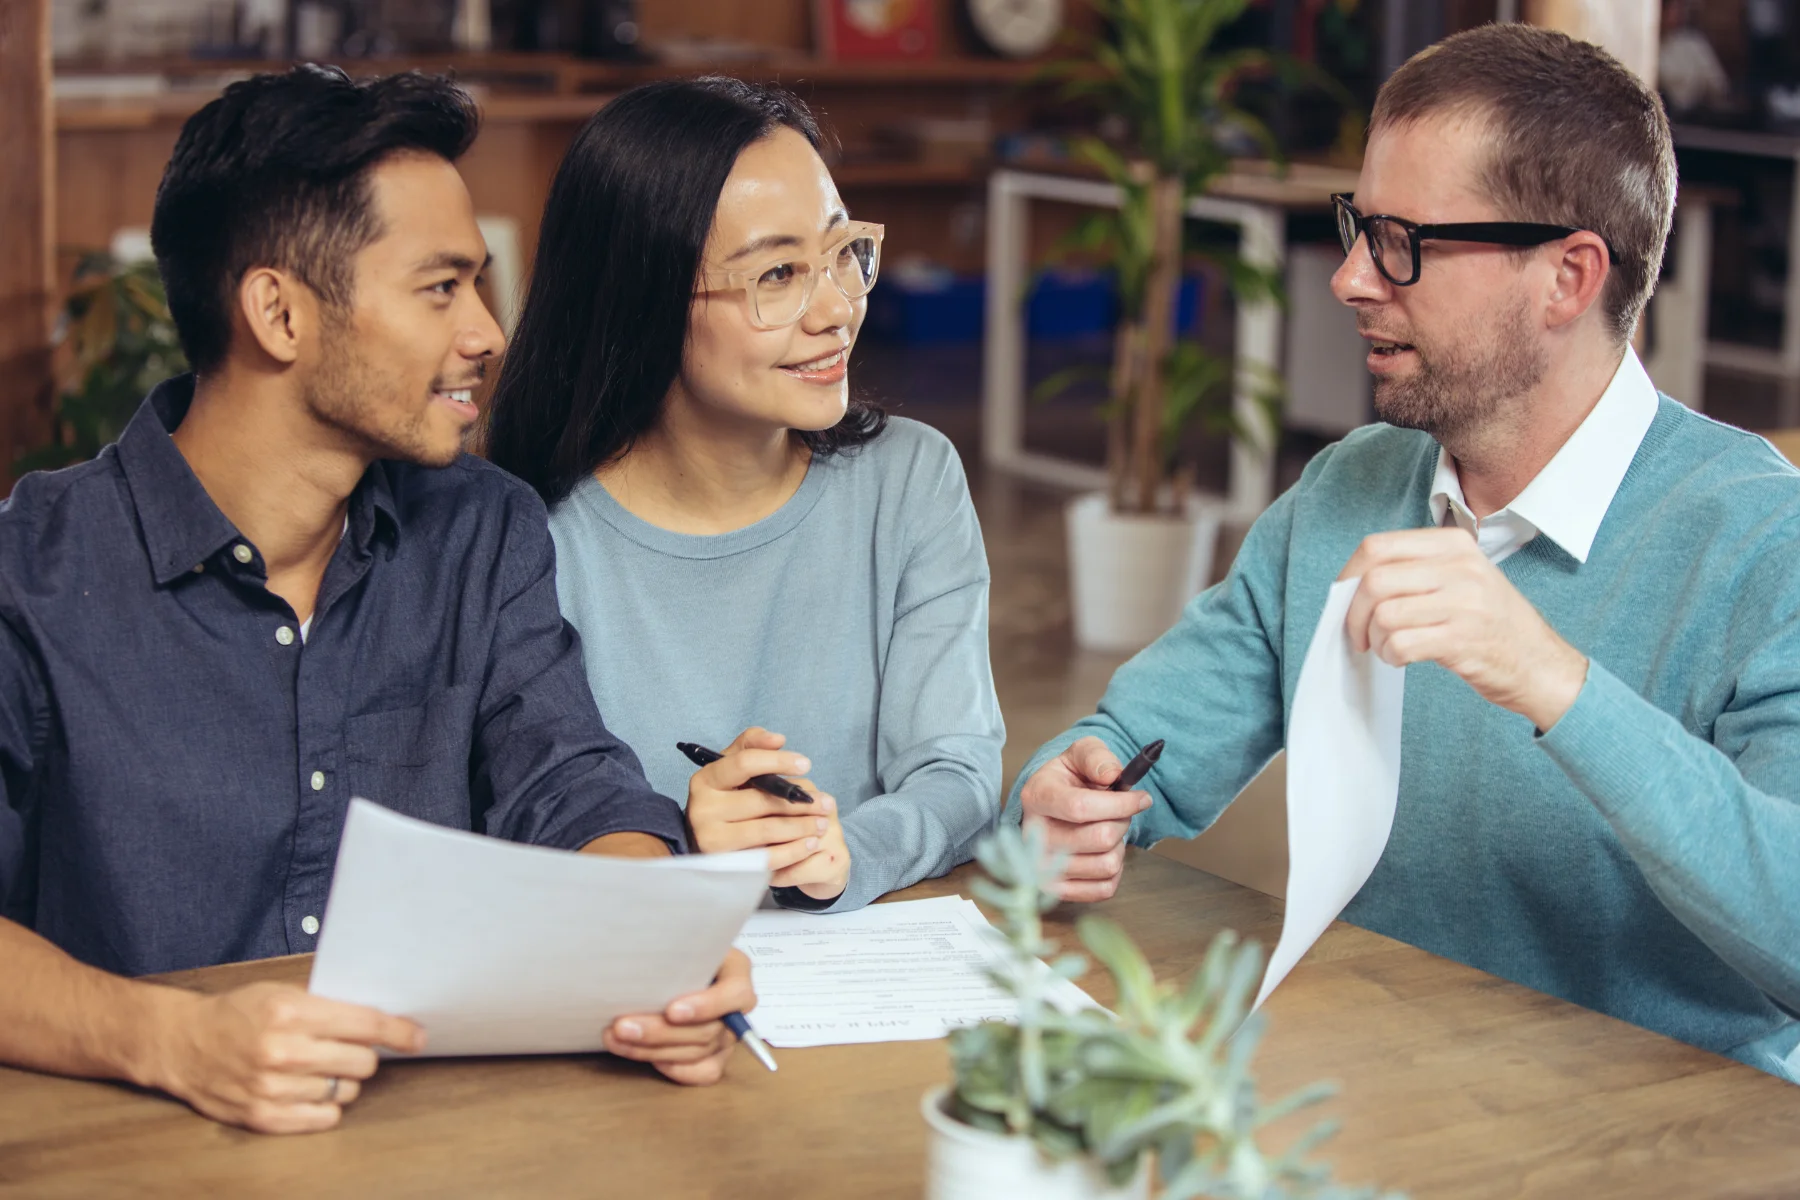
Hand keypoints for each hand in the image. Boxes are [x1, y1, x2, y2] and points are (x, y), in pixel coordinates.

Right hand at [147, 981, 424, 1133]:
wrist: (182, 1043)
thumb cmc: (237, 1013)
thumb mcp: (282, 993)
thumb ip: (329, 1007)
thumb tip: (382, 1024)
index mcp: (292, 1011)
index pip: (366, 1025)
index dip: (399, 1032)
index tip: (418, 1037)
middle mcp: (283, 1051)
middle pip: (362, 1063)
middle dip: (363, 1056)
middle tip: (348, 1049)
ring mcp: (272, 1088)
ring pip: (345, 1092)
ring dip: (340, 1081)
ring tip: (316, 1068)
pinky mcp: (262, 1117)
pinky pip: (323, 1117)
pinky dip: (325, 1105)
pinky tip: (310, 1090)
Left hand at [604, 947, 755, 1085]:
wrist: (671, 965)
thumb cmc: (676, 949)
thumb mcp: (679, 938)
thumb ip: (673, 949)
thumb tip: (640, 958)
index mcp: (736, 971)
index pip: (735, 993)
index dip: (707, 1005)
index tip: (672, 1010)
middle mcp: (736, 1007)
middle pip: (708, 1030)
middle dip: (660, 1031)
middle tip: (622, 1026)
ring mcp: (728, 1034)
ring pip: (698, 1053)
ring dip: (653, 1050)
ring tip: (617, 1039)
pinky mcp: (716, 1056)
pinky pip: (704, 1072)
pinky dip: (675, 1069)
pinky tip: (646, 1057)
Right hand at [687, 728, 849, 900]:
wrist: (705, 841)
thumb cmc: (726, 799)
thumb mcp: (732, 768)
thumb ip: (752, 745)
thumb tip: (778, 740)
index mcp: (705, 780)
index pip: (744, 763)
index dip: (778, 761)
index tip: (806, 765)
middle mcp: (702, 809)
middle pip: (761, 800)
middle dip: (801, 801)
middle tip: (827, 803)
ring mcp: (711, 839)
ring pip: (767, 830)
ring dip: (802, 827)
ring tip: (823, 823)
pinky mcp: (725, 864)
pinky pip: (766, 858)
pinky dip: (793, 851)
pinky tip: (811, 844)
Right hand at [1017, 736, 1149, 902]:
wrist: (1052, 804)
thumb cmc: (1069, 778)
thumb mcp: (1080, 753)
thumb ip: (1097, 756)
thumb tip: (1112, 775)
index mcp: (1037, 797)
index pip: (1080, 807)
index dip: (1120, 804)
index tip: (1142, 798)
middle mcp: (1034, 836)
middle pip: (1100, 838)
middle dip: (1123, 821)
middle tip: (1120, 812)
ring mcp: (1043, 867)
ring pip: (1106, 865)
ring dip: (1119, 846)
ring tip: (1108, 830)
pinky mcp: (1057, 890)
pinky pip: (1104, 889)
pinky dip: (1114, 870)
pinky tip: (1105, 852)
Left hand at [1340, 527, 1587, 730]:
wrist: (1541, 664)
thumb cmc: (1491, 623)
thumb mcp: (1463, 577)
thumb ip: (1416, 570)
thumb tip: (1352, 582)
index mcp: (1453, 545)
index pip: (1378, 546)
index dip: (1349, 575)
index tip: (1345, 598)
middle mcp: (1460, 567)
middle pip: (1374, 580)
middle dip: (1353, 613)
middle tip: (1358, 633)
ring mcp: (1464, 603)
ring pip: (1383, 614)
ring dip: (1374, 638)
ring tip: (1386, 647)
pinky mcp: (1462, 640)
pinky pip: (1401, 644)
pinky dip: (1390, 655)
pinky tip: (1402, 658)